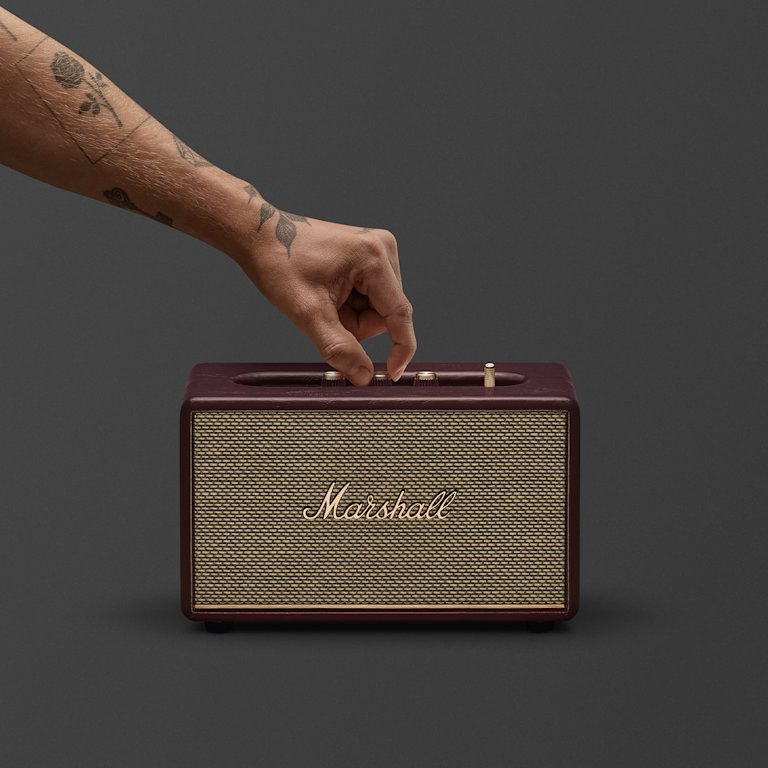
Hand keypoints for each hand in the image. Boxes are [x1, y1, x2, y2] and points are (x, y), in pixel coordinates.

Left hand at [238, 204, 416, 386]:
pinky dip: (349, 305)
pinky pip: (370, 297)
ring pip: (377, 309)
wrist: (261, 236)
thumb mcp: (308, 314)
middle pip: (385, 314)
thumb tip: (365, 376)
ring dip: (351, 316)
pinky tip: (328, 293)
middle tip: (324, 314)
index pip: (400, 314)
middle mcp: (382, 249)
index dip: (399, 349)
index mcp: (373, 258)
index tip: (390, 374)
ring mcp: (377, 250)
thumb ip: (339, 349)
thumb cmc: (279, 264)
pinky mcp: (369, 255)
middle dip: (356, 325)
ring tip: (323, 300)